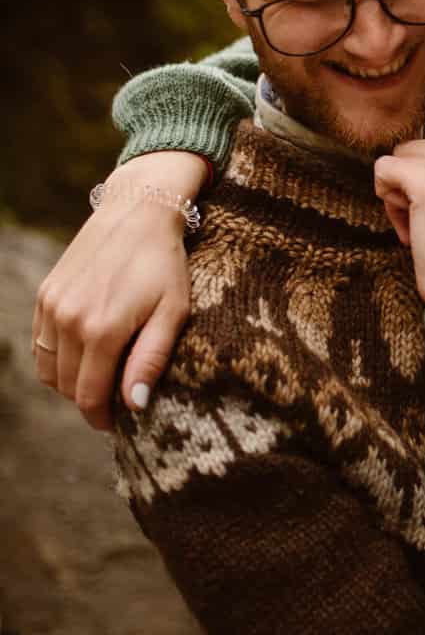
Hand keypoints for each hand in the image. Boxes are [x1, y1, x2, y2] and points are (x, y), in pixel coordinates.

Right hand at [32, 151, 208, 429]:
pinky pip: (42, 345)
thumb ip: (150, 360)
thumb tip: (133, 405)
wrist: (138, 211)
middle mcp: (69, 320)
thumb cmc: (164, 264)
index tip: (118, 423)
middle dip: (89, 400)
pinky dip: (57, 358)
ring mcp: (52, 306)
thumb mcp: (173, 312)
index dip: (102, 419)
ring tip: (101, 376)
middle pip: (68, 387)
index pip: (89, 397)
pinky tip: (84, 352)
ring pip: (50, 369)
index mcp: (101, 329)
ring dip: (71, 381)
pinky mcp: (46, 294)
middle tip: (115, 398)